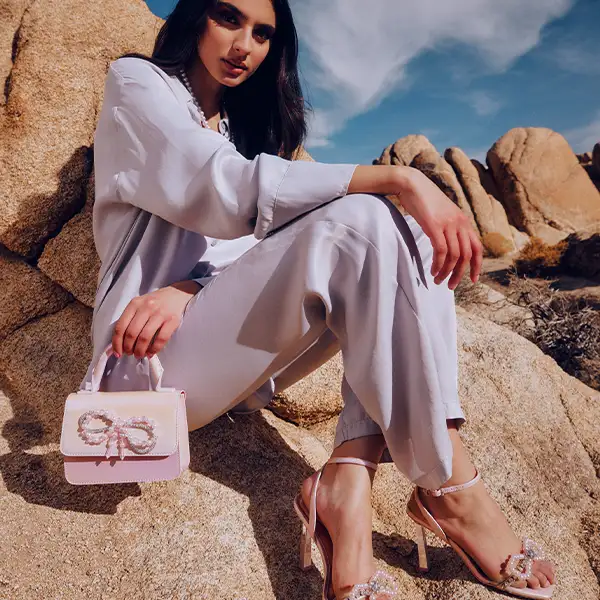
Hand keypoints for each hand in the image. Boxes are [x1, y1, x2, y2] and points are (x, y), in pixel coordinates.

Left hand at [111, 281, 198, 359]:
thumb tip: (121, 341)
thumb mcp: (141, 304)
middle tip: (130, 354)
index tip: (117, 352)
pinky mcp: (172, 320)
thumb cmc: (157, 302)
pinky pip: (161, 338)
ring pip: (145, 337)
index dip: (117, 343)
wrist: (178, 293)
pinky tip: (151, 353)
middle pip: (132, 333)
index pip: (121, 326)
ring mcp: (160, 313)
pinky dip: (154, 349)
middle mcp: (146, 307)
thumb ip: (131, 318)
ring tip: (140, 355)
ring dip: (140, 350)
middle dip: (128, 348)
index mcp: (135, 303)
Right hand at [394, 167, 482, 289]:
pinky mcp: (434, 225)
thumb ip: (449, 226)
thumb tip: (449, 244)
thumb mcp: (442, 213)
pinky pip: (441, 250)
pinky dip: (438, 264)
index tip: (472, 279)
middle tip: (450, 286)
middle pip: (467, 255)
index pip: (477, 247)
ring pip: (454, 255)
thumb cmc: (424, 200)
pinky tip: (432, 270)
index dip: (477, 266)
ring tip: (438, 280)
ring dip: (447, 272)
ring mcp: (448, 223)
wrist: (411, 183)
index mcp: (463, 221)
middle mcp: (459, 223)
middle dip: (460, 274)